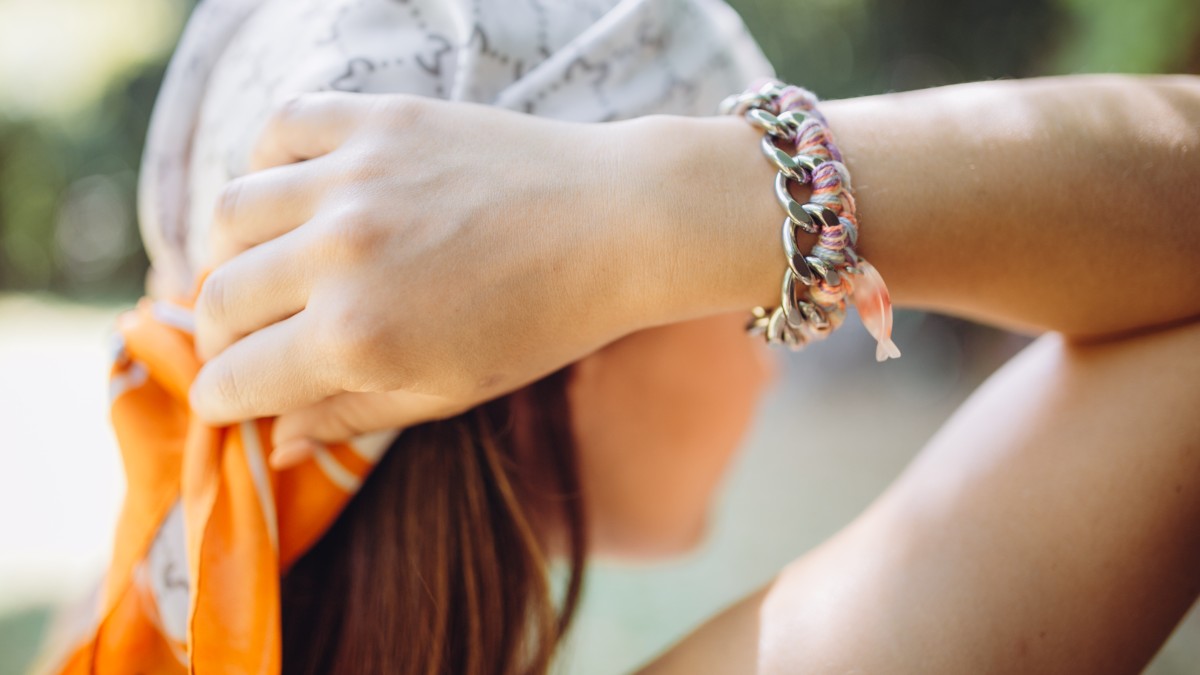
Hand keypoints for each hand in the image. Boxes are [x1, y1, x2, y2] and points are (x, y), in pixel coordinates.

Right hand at [189, 92, 677, 458]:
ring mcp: (354, 177)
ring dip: (226, 253)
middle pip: (217, 300)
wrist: (616, 224)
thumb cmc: (543, 322)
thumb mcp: (450, 392)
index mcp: (357, 338)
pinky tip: (292, 193)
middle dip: (216, 338)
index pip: (233, 378)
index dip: (220, 400)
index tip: (226, 399)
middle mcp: (339, 254)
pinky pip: (280, 129)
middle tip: (243, 343)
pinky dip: (266, 163)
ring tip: (258, 269)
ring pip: (228, 213)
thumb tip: (276, 444)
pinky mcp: (377, 119)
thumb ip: (353, 417)